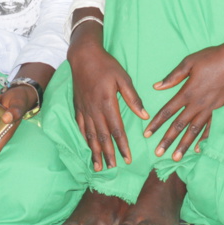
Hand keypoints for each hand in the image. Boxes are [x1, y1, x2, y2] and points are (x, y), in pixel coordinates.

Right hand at [68, 25, 147, 170]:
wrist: (83, 56)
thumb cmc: (106, 65)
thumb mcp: (123, 78)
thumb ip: (133, 98)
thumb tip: (145, 116)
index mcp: (107, 103)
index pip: (117, 130)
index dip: (122, 146)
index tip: (128, 158)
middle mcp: (94, 109)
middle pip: (103, 137)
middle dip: (108, 154)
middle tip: (114, 168)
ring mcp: (84, 109)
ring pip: (90, 135)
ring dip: (95, 151)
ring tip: (98, 166)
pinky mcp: (78, 106)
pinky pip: (81, 126)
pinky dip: (85, 138)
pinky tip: (88, 146)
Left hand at [144, 37, 223, 161]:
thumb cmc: (211, 58)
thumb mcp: (189, 62)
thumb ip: (173, 76)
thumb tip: (157, 86)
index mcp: (187, 92)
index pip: (168, 111)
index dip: (156, 123)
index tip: (147, 134)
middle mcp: (197, 103)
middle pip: (179, 125)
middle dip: (167, 140)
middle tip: (158, 153)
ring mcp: (210, 108)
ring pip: (194, 130)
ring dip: (184, 145)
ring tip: (176, 157)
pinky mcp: (221, 110)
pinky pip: (211, 128)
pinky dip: (204, 139)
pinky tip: (198, 149)